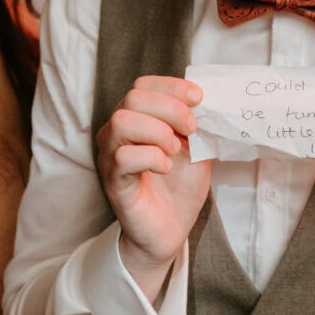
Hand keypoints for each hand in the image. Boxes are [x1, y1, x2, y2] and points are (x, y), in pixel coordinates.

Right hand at [95, 76, 209, 300]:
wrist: (171, 230)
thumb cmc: (179, 187)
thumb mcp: (195, 148)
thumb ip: (195, 125)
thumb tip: (203, 102)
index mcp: (137, 118)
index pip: (143, 85)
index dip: (172, 86)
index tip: (198, 98)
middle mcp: (117, 133)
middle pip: (133, 98)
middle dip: (170, 108)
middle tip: (191, 129)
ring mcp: (111, 156)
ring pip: (122, 121)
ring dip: (158, 131)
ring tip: (174, 150)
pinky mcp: (113, 181)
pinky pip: (123, 157)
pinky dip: (151, 157)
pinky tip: (166, 168)